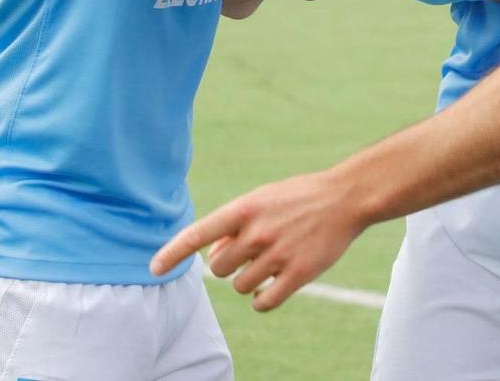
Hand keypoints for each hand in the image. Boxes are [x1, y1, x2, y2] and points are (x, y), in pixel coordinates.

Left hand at [150, 169, 364, 311]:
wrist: (346, 197)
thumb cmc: (299, 197)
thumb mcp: (262, 199)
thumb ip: (234, 225)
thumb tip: (214, 255)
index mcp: (245, 209)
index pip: (198, 233)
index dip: (173, 252)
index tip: (153, 267)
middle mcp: (257, 232)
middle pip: (218, 268)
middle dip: (228, 266)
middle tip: (250, 253)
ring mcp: (278, 254)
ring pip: (240, 286)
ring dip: (249, 281)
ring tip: (269, 264)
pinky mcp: (298, 274)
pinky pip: (263, 303)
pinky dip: (262, 300)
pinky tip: (271, 288)